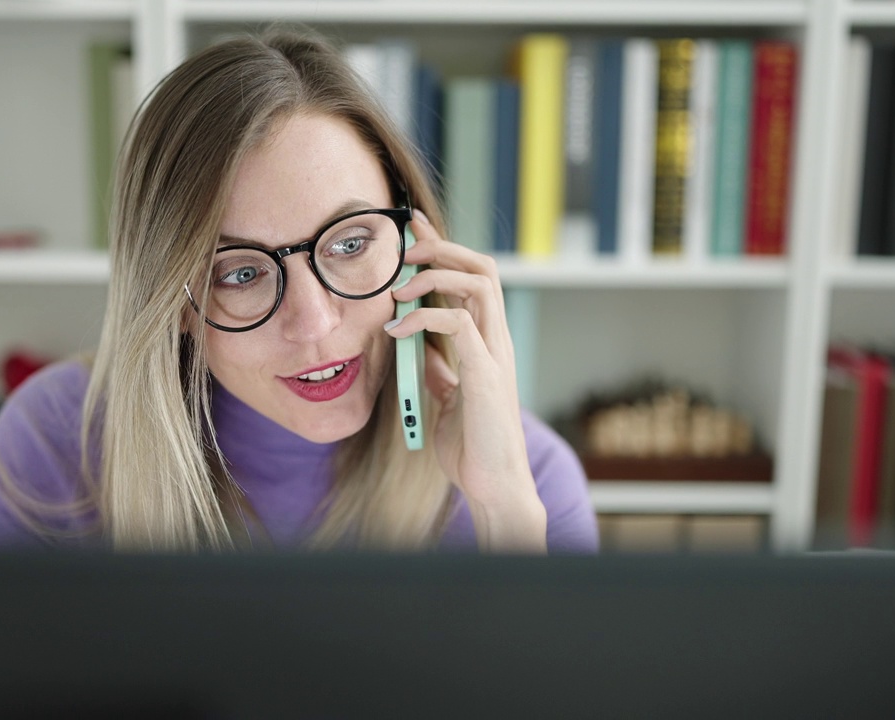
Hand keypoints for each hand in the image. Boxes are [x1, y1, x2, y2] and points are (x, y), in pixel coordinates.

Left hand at [384, 210, 546, 551]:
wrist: (492, 485)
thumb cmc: (472, 445)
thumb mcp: (447, 397)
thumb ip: (439, 367)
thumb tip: (418, 344)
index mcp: (487, 342)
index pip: (471, 278)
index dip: (443, 248)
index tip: (412, 228)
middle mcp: (496, 340)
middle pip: (482, 267)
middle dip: (442, 246)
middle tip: (404, 246)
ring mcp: (495, 354)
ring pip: (481, 282)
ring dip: (436, 273)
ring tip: (400, 286)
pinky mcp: (487, 373)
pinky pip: (460, 323)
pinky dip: (424, 317)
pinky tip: (397, 331)